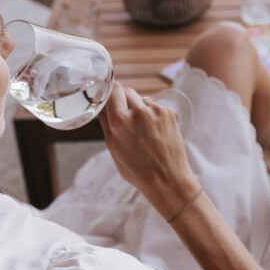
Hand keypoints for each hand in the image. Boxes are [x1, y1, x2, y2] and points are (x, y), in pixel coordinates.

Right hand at [98, 83, 199, 217]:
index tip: (109, 100)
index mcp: (120, 121)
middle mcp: (139, 112)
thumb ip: (106, 122)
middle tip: (125, 118)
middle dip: (124, 101)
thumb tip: (100, 105)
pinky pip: (155, 107)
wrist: (167, 179)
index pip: (113, 90)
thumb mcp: (113, 148)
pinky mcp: (169, 113)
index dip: (110, 94)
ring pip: (142, 100)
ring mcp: (156, 111)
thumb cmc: (138, 169)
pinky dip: (153, 115)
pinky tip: (154, 133)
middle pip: (127, 91)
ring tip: (142, 132)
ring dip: (139, 109)